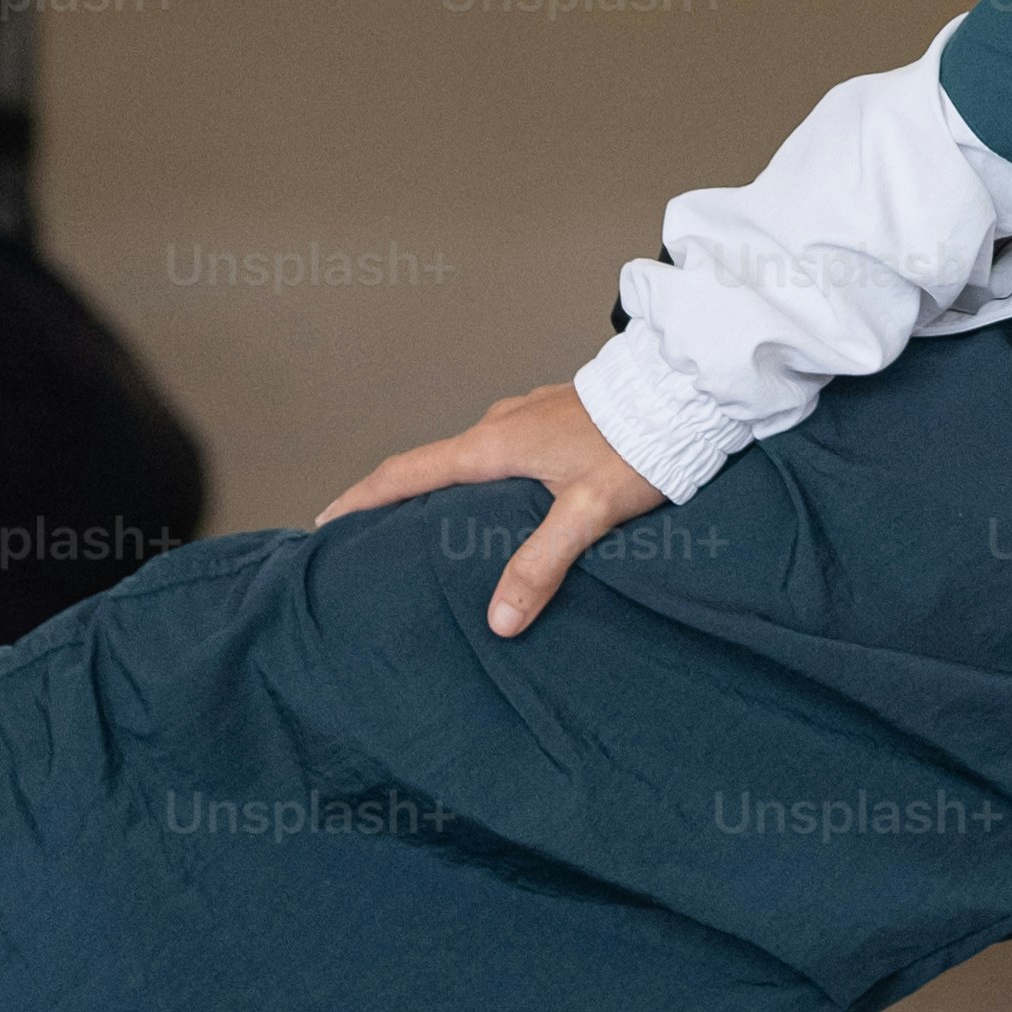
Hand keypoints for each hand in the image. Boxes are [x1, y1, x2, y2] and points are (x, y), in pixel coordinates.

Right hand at [316, 381, 665, 635]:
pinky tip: (498, 500)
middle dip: (396, 496)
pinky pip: (500, 447)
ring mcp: (526, 415)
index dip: (362, 497)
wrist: (685, 390)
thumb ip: (541, 564)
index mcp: (493, 444)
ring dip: (443, 485)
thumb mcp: (587, 512)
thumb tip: (498, 621)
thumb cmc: (636, 446)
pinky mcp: (552, 415)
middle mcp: (499, 424)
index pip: (407, 472)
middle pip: (431, 463)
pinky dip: (480, 474)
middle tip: (371, 533)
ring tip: (431, 524)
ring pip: (469, 455)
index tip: (326, 520)